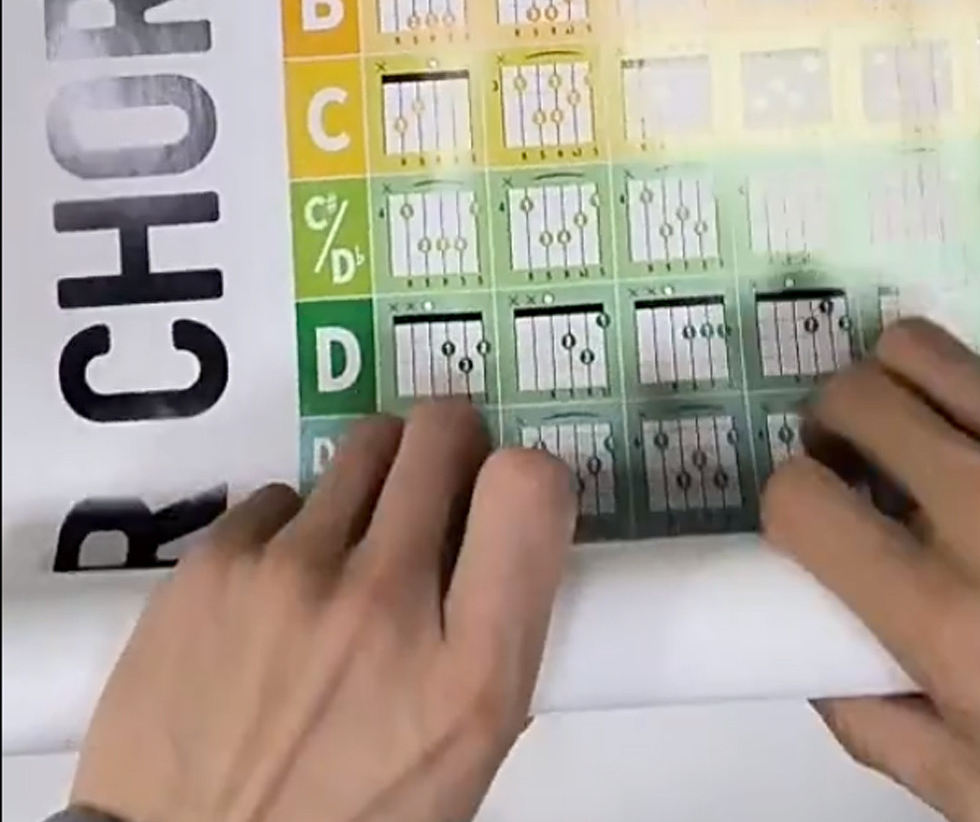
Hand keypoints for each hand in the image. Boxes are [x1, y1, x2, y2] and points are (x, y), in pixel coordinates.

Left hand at [70, 402, 575, 821]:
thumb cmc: (344, 819)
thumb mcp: (462, 755)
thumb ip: (497, 637)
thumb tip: (503, 541)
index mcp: (469, 676)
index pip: (528, 489)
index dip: (526, 476)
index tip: (506, 492)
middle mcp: (382, 606)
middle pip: (440, 435)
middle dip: (447, 445)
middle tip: (435, 479)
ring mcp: (289, 575)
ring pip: (362, 448)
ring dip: (372, 481)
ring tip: (350, 544)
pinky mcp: (212, 563)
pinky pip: (281, 496)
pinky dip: (292, 528)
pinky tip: (275, 591)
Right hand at [765, 319, 979, 821]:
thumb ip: (875, 723)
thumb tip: (814, 650)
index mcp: (949, 619)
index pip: (803, 499)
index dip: (788, 504)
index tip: (813, 525)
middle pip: (855, 396)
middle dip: (830, 428)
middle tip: (853, 468)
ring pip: (922, 352)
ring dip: (892, 387)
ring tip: (913, 435)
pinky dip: (972, 402)